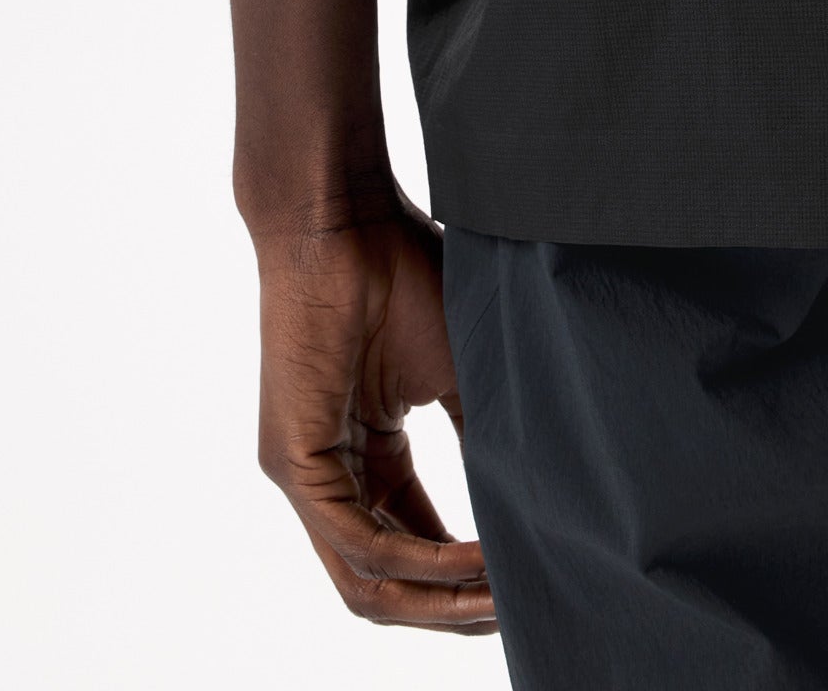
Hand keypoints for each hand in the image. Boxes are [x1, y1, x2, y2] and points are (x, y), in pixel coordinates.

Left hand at [250, 192, 497, 634]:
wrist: (345, 219)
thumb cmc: (398, 270)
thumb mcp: (457, 372)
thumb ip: (481, 441)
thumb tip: (534, 505)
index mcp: (368, 453)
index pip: (414, 545)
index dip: (467, 582)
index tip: (524, 589)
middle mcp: (333, 473)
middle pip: (388, 584)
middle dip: (454, 609)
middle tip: (517, 609)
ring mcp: (307, 474)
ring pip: (368, 580)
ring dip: (440, 601)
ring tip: (502, 596)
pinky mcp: (293, 462)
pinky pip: (359, 541)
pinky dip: (421, 561)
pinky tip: (473, 560)